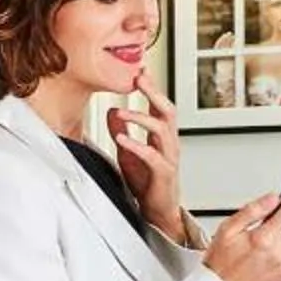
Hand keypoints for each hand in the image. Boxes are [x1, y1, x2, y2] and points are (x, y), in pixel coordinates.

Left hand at [106, 77, 186, 238]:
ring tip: (120, 111)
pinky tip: (120, 138)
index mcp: (161, 136)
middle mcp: (169, 143)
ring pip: (162, 130)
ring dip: (140, 118)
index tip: (140, 70)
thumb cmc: (147, 182)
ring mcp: (169, 157)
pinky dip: (136, 145)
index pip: (159, 106)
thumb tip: (111, 111)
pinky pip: (152, 156)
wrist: (157, 210)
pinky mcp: (163, 173)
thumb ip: (122, 132)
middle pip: (167, 110)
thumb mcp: (128, 152)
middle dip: (154, 93)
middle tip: (138, 78)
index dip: (151, 88)